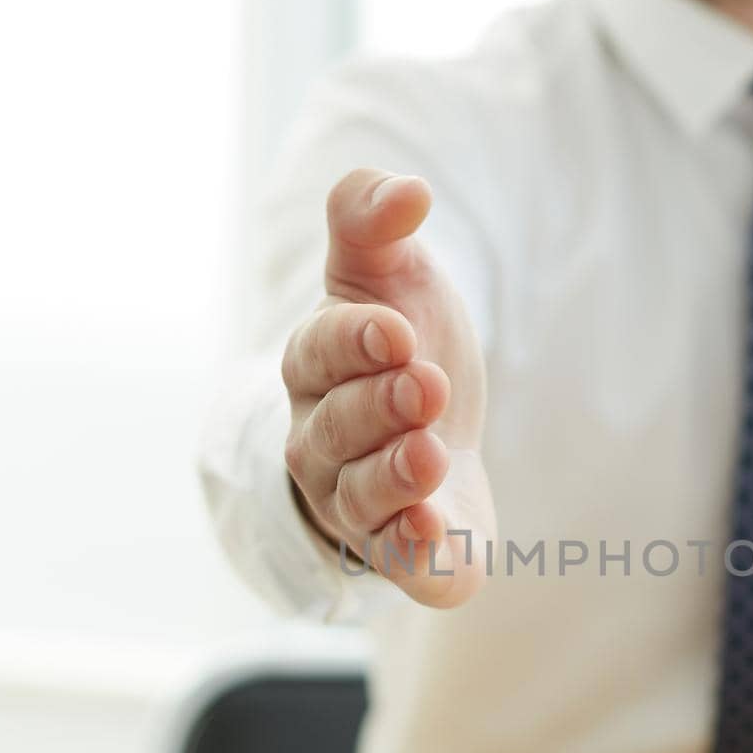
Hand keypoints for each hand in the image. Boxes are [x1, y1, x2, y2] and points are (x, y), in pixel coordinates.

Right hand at [282, 168, 493, 606]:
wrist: (433, 434)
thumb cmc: (401, 348)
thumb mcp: (390, 274)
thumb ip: (374, 223)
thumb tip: (409, 190)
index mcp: (316, 368)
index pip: (320, 353)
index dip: (354, 344)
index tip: (397, 332)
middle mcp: (324, 442)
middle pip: (337, 430)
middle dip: (380, 409)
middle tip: (428, 386)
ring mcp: (359, 504)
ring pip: (362, 498)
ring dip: (395, 479)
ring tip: (430, 456)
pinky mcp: (406, 553)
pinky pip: (401, 562)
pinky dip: (415, 555)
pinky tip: (436, 535)